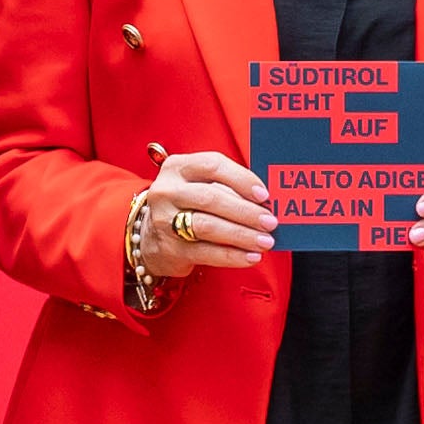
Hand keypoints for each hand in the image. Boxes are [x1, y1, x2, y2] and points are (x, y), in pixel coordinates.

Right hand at [131, 148, 277, 277]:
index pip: (213, 165)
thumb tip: (266, 203)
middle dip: (246, 211)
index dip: (241, 179)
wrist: (152, 236)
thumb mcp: (200, 185)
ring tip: (265, 241)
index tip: (264, 195)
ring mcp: (164, 220)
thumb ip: (228, 187)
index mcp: (178, 167)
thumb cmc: (188, 205)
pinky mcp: (170, 248)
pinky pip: (206, 253)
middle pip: (211, 198)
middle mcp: (167, 191)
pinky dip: (232, 256)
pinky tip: (251, 257)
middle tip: (270, 222)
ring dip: (242, 235)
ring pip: (208, 226)